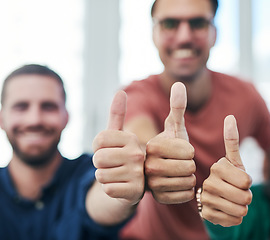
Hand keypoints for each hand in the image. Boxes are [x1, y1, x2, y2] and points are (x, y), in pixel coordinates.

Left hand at [92, 90, 144, 205]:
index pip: (99, 140)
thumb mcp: (118, 136)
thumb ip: (117, 114)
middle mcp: (137, 154)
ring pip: (101, 175)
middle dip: (100, 164)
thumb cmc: (122, 155)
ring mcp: (137, 174)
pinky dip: (110, 189)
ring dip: (104, 177)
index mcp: (131, 138)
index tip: (109, 150)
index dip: (98, 147)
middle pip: (98, 158)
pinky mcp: (135, 191)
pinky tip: (120, 186)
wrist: (133, 184)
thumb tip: (121, 92)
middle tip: (113, 165)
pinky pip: (107, 189)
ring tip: (117, 175)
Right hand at [145, 82, 195, 203]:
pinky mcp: (155, 199)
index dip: (189, 151)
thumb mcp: (173, 128)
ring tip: (177, 174)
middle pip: (189, 168)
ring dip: (188, 178)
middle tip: (180, 163)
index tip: (180, 151)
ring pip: (188, 182)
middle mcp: (145, 165)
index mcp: (152, 145)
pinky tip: (176, 185)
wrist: (152, 172)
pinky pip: (184, 196)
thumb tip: (179, 84)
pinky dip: (186, 191)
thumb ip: (177, 107)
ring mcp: (148, 184)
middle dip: (190, 165)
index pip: (188, 151)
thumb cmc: (167, 147)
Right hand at [201, 115, 251, 226]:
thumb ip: (232, 140)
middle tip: (238, 193)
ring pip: (240, 211)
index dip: (247, 182)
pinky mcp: (207, 215)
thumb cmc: (229, 177)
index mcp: (218, 167)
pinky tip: (227, 210)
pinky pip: (234, 221)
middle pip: (245, 197)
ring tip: (232, 201)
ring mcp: (206, 200)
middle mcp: (208, 183)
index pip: (246, 181)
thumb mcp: (234, 160)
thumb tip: (230, 116)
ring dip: (242, 208)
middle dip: (247, 197)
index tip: (238, 179)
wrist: (216, 198)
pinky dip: (235, 218)